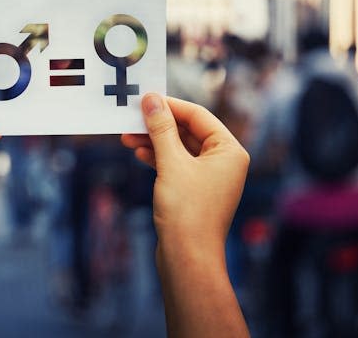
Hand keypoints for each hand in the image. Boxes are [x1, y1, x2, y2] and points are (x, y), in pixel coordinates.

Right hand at [122, 94, 249, 336]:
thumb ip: (161, 128)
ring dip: (154, 141)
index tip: (145, 98)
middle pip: (188, 131)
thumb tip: (151, 100)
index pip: (199, 116)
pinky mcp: (195, 191)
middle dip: (159, 125)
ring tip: (127, 137)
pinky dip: (158, 157)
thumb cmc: (187, 211)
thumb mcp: (171, 163)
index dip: (170, 105)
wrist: (187, 258)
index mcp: (229, 151)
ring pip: (179, 148)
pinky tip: (139, 154)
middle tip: (132, 117)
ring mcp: (210, 177)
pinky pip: (176, 164)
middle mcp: (224, 162)